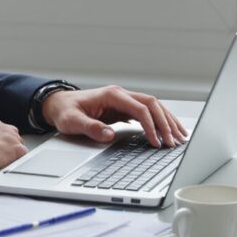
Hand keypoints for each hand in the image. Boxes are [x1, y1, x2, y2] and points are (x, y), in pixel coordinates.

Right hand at [0, 117, 27, 171]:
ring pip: (18, 143)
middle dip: (8, 142)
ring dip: (14, 150)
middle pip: (12, 135)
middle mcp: (5, 128)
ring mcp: (13, 138)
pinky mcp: (17, 149)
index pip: (1, 129)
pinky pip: (23, 153)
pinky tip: (14, 162)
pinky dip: (20, 157)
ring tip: (7, 158)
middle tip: (2, 151)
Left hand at [42, 85, 188, 147]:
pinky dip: (159, 121)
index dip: (151, 125)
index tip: (157, 141)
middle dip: (165, 123)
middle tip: (174, 141)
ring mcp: (124, 100)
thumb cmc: (65, 111)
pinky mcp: (124, 108)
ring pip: (153, 106)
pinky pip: (147, 112)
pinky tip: (167, 131)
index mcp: (112, 95)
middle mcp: (121, 94)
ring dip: (167, 120)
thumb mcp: (72, 122)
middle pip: (152, 104)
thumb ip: (90, 128)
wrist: (57, 103)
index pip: (140, 108)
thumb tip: (109, 135)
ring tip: (179, 136)